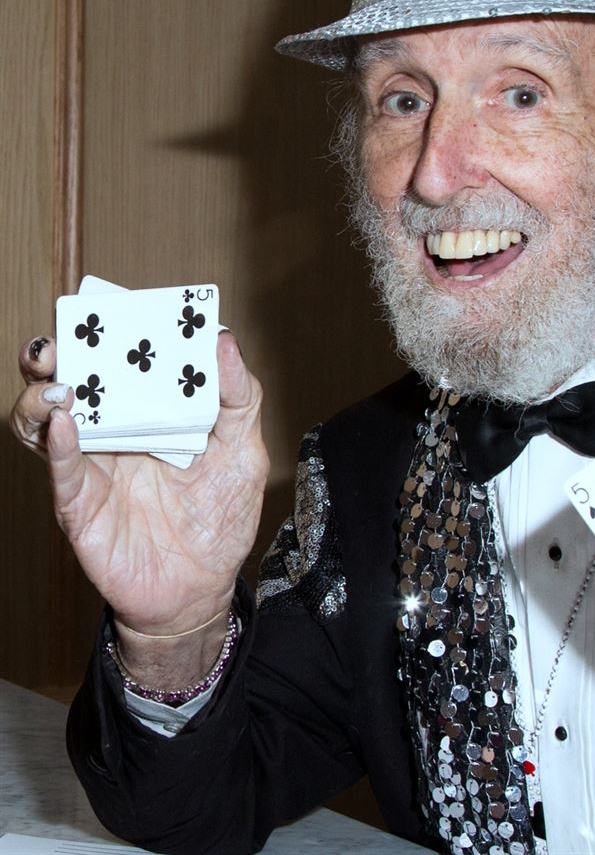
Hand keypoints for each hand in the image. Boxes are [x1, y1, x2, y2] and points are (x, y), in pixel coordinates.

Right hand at [10, 331, 269, 636]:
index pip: (123, 360)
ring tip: (62, 382)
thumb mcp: (245, 450)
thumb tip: (226, 339)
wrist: (199, 590)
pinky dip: (57, 444)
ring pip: (48, 419)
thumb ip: (240, 397)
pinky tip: (65, 422)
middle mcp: (116, 431)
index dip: (111, 331)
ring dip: (46, 394)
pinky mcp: (80, 504)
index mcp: (153, 411)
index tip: (112, 307)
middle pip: (74, 380)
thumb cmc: (220, 518)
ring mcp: (94, 465)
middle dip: (61, 351)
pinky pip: (61, 469)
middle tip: (65, 335)